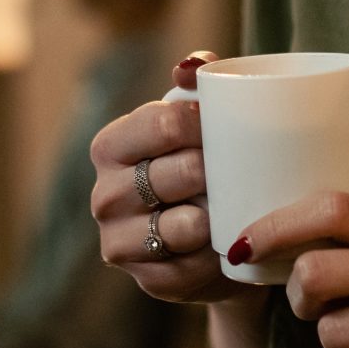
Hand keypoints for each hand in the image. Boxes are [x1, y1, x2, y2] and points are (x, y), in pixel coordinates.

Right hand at [86, 50, 258, 306]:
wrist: (222, 237)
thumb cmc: (209, 167)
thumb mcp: (202, 124)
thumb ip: (198, 86)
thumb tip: (192, 66)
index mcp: (111, 145)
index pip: (160, 123)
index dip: (204, 122)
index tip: (236, 125)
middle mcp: (104, 194)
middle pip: (173, 174)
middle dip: (214, 172)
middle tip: (244, 170)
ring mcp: (119, 241)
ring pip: (179, 226)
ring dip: (214, 218)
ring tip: (236, 208)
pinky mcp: (147, 281)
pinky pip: (188, 268)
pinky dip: (215, 257)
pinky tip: (229, 245)